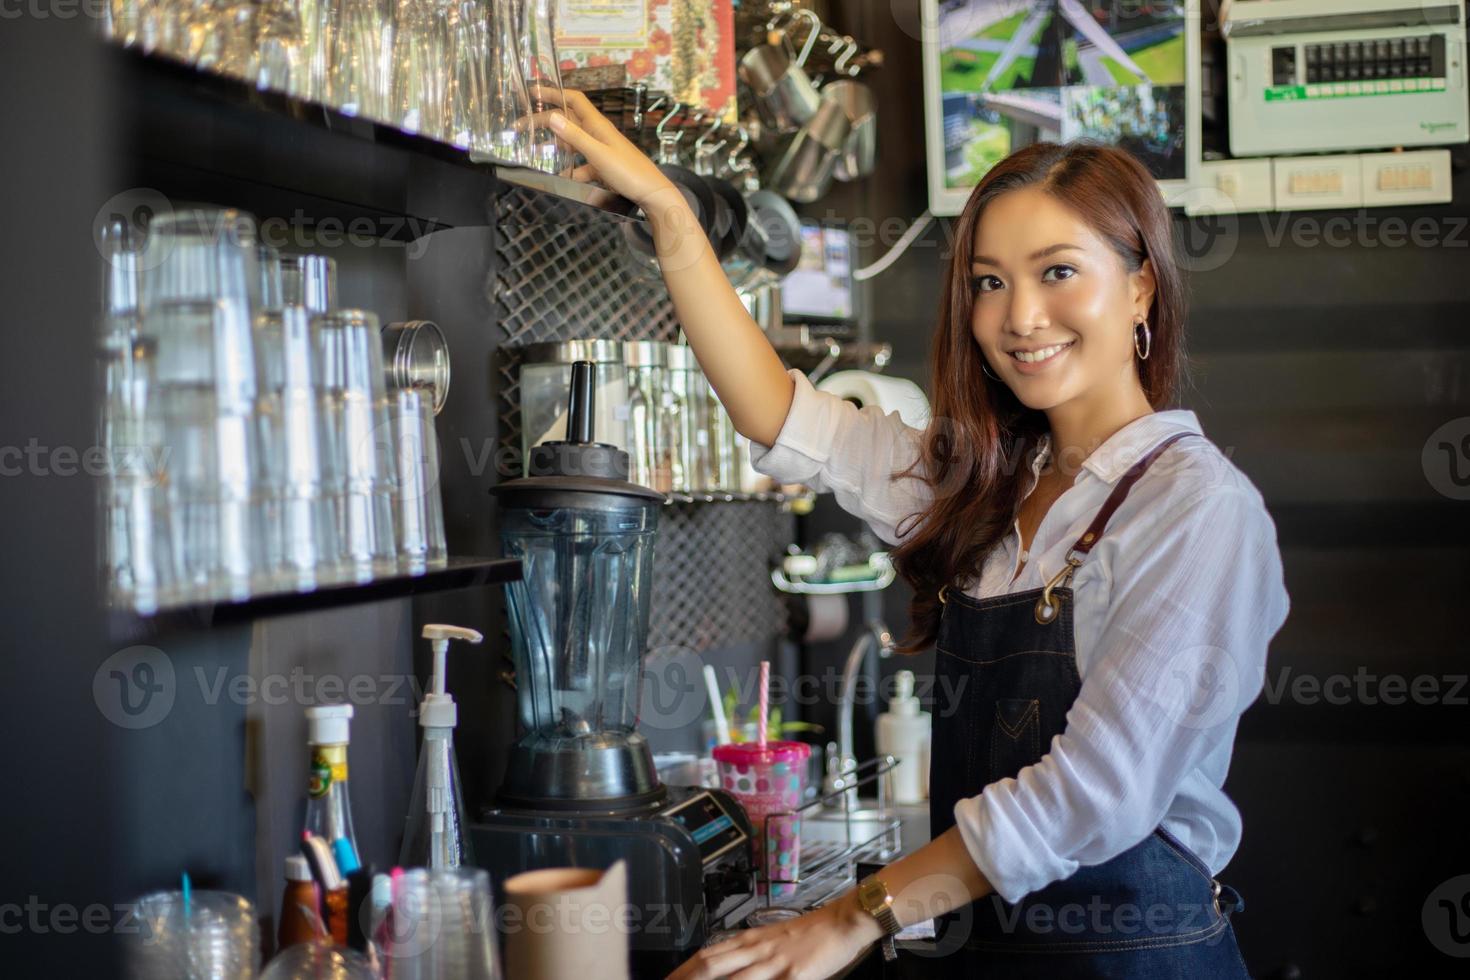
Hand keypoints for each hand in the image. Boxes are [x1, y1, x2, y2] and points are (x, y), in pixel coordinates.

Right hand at [533, 87, 678, 210]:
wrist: (652, 193)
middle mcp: (598, 133)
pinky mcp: (603, 166)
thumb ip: (575, 137)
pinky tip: (560, 179)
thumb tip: (551, 116)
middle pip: (568, 121)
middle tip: (521, 127)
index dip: (553, 92)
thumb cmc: (629, 172)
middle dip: (545, 121)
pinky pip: (581, 165)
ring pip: (572, 143)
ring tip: (533, 152)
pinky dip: (570, 170)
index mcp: (597, 125)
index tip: (533, 93)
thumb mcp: (598, 154)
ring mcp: (601, 150)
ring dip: (554, 146)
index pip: (573, 100)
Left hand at [665, 893, 883, 979]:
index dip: (683, 970)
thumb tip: (728, 964)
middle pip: (710, 965)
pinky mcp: (794, 976)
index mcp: (751, 940)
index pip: (707, 955)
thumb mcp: (774, 939)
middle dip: (685, 979)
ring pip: (732, 978)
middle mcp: (756, 950)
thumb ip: (750, 952)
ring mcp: (774, 964)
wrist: (843, 921)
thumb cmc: (812, 933)